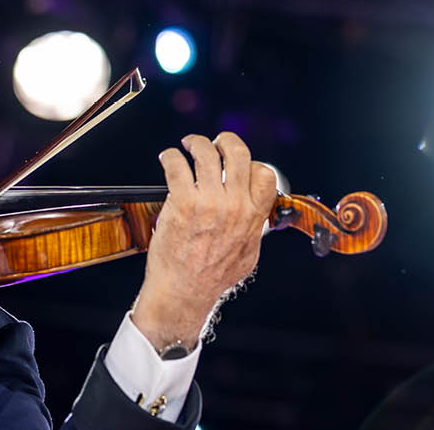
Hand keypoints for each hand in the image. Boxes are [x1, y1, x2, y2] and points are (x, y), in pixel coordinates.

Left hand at [133, 132, 277, 350]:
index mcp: (253, 216)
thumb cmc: (211, 278)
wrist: (184, 292)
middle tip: (214, 143)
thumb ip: (253, 231)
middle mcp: (234, 205)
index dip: (251, 164)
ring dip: (195, 143)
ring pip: (207, 154)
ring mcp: (209, 202)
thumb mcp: (247, 255)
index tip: (237, 165)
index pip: (265, 174)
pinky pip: (177, 166)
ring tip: (187, 146)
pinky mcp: (182, 203)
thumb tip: (257, 220)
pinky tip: (168, 158)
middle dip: (226, 141)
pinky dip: (171, 157)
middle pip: (238, 154)